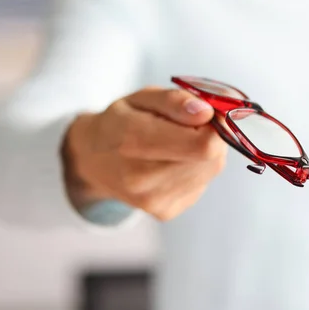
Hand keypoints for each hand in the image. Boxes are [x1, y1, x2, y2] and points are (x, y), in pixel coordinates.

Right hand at [63, 86, 226, 220]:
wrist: (92, 159)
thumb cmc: (120, 121)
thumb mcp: (142, 97)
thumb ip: (175, 100)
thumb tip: (207, 113)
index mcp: (133, 140)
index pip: (203, 144)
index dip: (216, 125)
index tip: (207, 113)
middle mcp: (142, 178)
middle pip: (212, 157)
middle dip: (210, 136)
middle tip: (188, 126)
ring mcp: (154, 201)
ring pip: (210, 170)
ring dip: (204, 153)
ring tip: (177, 143)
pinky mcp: (165, 212)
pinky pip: (201, 184)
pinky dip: (196, 169)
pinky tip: (172, 162)